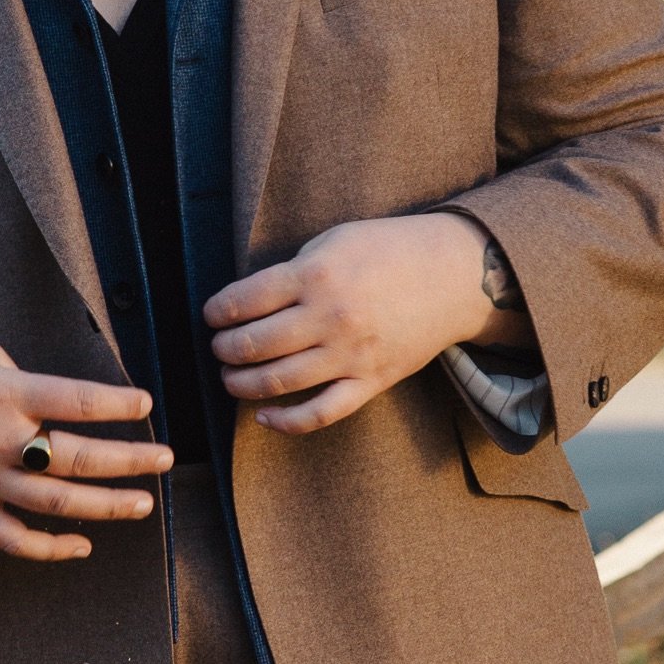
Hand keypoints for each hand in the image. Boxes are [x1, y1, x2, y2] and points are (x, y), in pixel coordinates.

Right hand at [0, 337, 170, 559]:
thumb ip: (23, 378)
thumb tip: (60, 404)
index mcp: (4, 391)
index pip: (78, 401)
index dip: (120, 405)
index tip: (148, 405)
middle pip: (77, 458)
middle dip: (130, 461)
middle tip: (167, 460)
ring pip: (55, 504)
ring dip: (106, 507)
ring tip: (144, 504)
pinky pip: (12, 538)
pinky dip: (50, 548)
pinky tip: (82, 545)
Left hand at [203, 212, 530, 434]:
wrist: (451, 275)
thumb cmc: (388, 250)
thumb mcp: (335, 241)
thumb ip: (294, 271)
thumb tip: (249, 302)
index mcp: (315, 275)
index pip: (244, 300)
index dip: (218, 311)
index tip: (212, 315)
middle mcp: (329, 317)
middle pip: (254, 344)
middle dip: (225, 349)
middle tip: (219, 347)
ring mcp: (350, 354)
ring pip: (278, 382)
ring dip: (243, 384)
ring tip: (231, 376)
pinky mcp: (371, 381)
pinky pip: (321, 413)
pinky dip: (286, 422)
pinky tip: (263, 417)